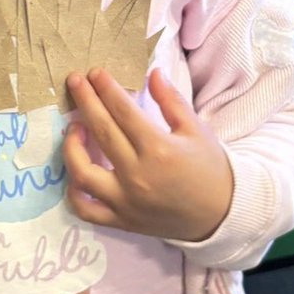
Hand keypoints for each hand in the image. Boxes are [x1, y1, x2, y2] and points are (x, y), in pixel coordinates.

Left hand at [62, 67, 232, 243]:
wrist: (222, 214)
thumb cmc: (209, 167)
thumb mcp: (196, 129)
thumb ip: (171, 100)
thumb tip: (152, 73)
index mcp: (159, 149)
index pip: (123, 111)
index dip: (106, 88)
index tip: (95, 72)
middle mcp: (138, 175)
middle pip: (101, 131)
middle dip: (85, 101)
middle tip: (75, 81)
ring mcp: (126, 201)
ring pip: (83, 173)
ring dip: (72, 147)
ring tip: (74, 127)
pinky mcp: (121, 220)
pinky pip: (86, 210)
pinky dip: (73, 193)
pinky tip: (75, 172)